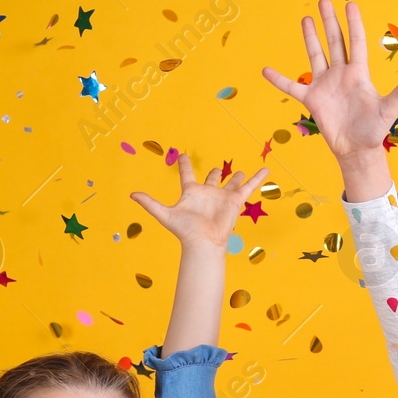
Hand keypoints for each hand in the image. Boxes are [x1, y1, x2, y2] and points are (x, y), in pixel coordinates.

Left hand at [130, 155, 268, 247]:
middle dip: (214, 174)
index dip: (184, 165)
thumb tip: (132, 195)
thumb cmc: (185, 230)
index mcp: (191, 193)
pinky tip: (266, 170)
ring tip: (239, 171)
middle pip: (211, 180)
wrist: (203, 242)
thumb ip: (150, 203)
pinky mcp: (235, 201)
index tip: (182, 155)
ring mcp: (222, 197)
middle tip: (216, 169)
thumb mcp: (164, 214)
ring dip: (235, 177)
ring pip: (231, 183)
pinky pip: (248, 187)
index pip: (187, 175)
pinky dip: (257, 179)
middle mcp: (207, 193)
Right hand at [261, 0, 397, 161]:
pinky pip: (292, 86)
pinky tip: (265, 70)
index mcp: (358, 74)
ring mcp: (325, 85)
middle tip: (324, 0)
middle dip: (330, 22)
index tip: (350, 4)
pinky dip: (279, 79)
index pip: (356, 43)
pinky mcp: (312, 100)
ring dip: (310, 38)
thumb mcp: (389, 110)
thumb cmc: (374, 131)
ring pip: (316, 55)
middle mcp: (341, 75)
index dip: (353, 24)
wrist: (357, 150)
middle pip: (335, 42)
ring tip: (306, 17)